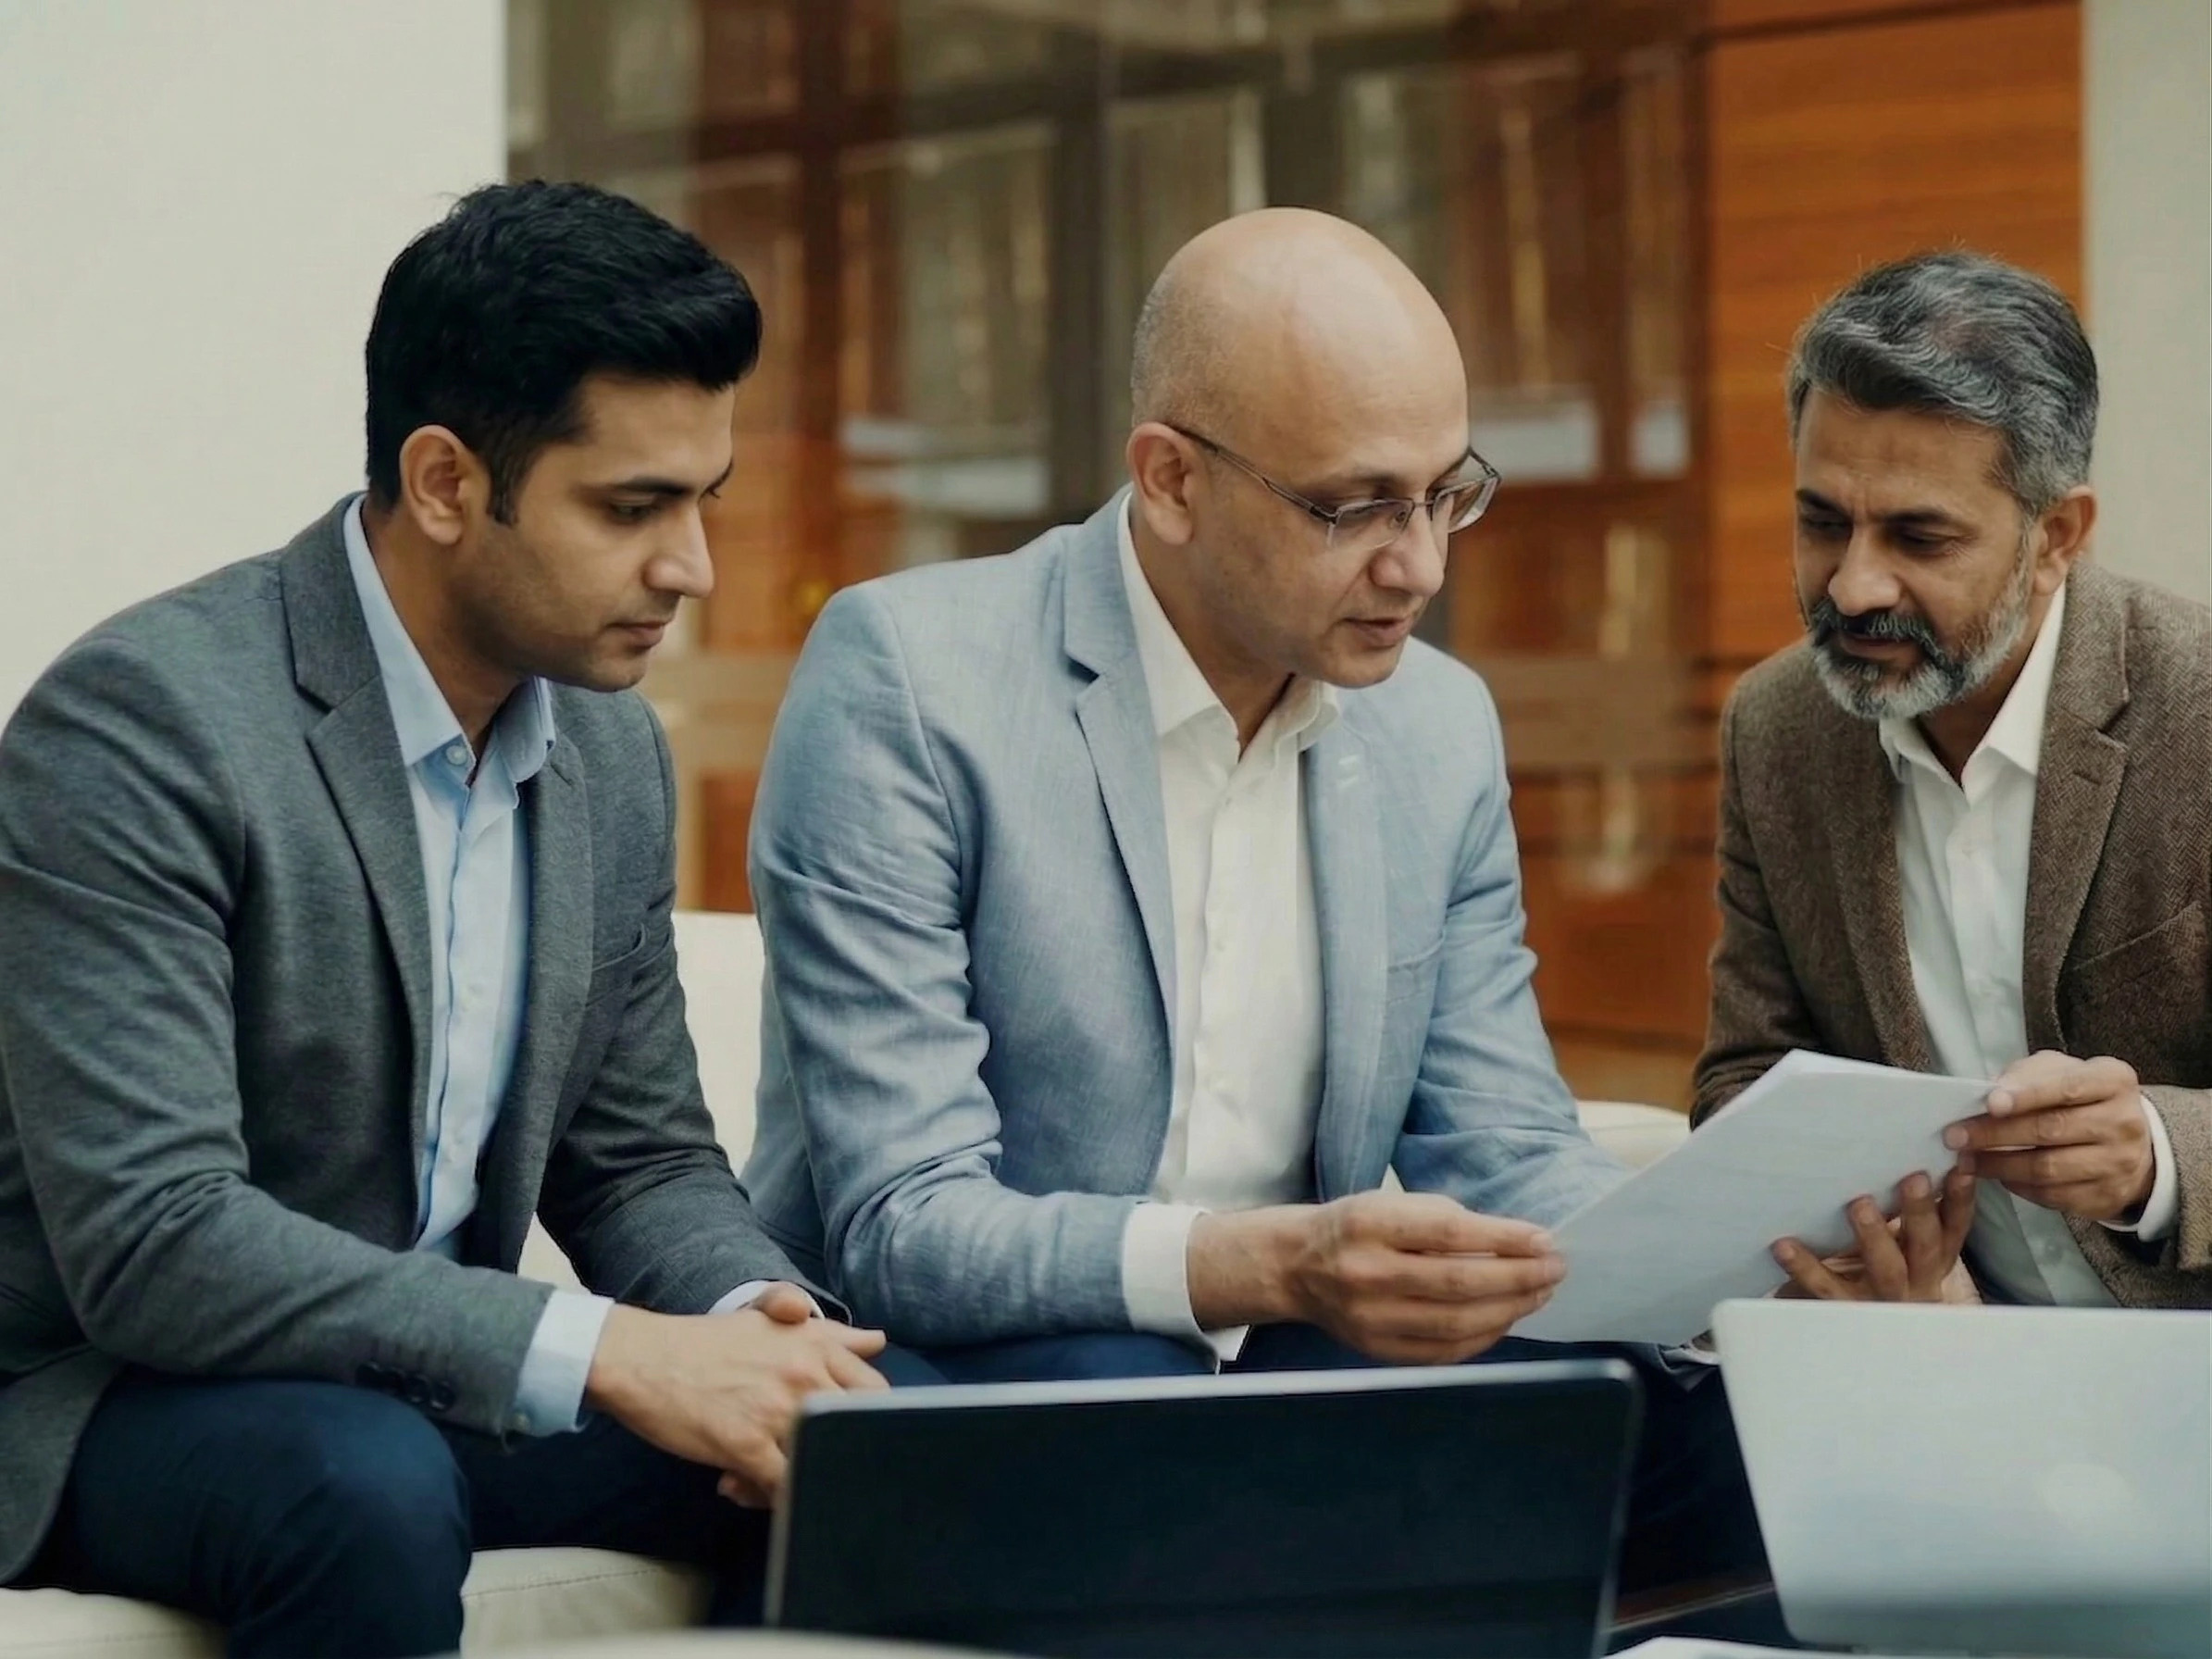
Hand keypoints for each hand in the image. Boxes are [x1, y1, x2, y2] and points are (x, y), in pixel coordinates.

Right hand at [584, 1304, 887, 1506]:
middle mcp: (806, 1375)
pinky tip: (739, 1485)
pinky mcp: (747, 1445)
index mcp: (816, 1345)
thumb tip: (878, 1341)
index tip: (843, 1434)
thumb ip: (830, 1335)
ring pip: (819, 1462)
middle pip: (856, 1431)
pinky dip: (770, 1498)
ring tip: (759, 1475)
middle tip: (800, 1459)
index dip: (867, 1421)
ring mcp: (777, 1411)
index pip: (876, 1393)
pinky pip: (784, 1487)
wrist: (645, 1358)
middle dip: (838, 1454)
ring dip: (799, 1478)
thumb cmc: (707, 1344)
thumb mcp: (773, 1324)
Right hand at [1193, 1192, 1562, 1365]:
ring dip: (1511, 1309)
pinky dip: (1484, 1336)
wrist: (1295, 1268)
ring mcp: (1371, 1320)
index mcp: (1368, 1225)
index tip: (1543, 1239)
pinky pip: (1444, 1352)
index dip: (1502, 1238)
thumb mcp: (1389, 1203)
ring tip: (1540, 1292)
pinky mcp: (1379, 1351)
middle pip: (1459, 1284)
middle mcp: (1366, 1275)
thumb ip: (1443, 1221)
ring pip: (1457, 1324)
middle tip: (1555, 1268)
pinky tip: (1506, 1317)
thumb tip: (1514, 1243)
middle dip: (1519, 1277)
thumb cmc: (1354, 1227)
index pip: (1447, 1233)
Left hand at [1773, 1167, 1975, 1301]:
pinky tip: (1784, 1244)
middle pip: (1926, 1247)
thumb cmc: (1868, 1267)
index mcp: (1932, 1260)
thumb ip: (1901, 1212)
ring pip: (1886, 1270)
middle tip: (1915, 1178)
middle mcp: (1916, 1282)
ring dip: (1875, 1236)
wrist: (1839, 1328)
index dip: (1961, 1199)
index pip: (1953, 1227)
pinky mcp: (1845, 1309)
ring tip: (1859, 1205)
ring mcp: (1882, 1299)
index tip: (1962, 1165)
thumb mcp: (1897, 1244)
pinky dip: (1804, 1265)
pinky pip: (1824, 1287)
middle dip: (1921, 1212)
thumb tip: (1896, 1154)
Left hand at [1943, 1051, 2153, 1221]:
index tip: (1990, 1103)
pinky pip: (2053, 1195)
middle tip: (1956, 1136)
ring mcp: (2118, 1164)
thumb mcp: (2060, 1072)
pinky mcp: (2107, 1196)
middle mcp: (2123, 1123)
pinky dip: (2018, 1186)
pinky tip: (1997, 1175)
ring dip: (1999, 1165)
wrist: (2128, 1142)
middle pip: (2051, 1130)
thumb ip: (2028, 1076)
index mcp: (2113, 1082)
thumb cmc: (2079, 1098)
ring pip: (2048, 1169)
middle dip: (1996, 1133)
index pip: (2067, 1088)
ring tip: (1966, 1159)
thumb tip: (1989, 1094)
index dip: (2027, 1095)